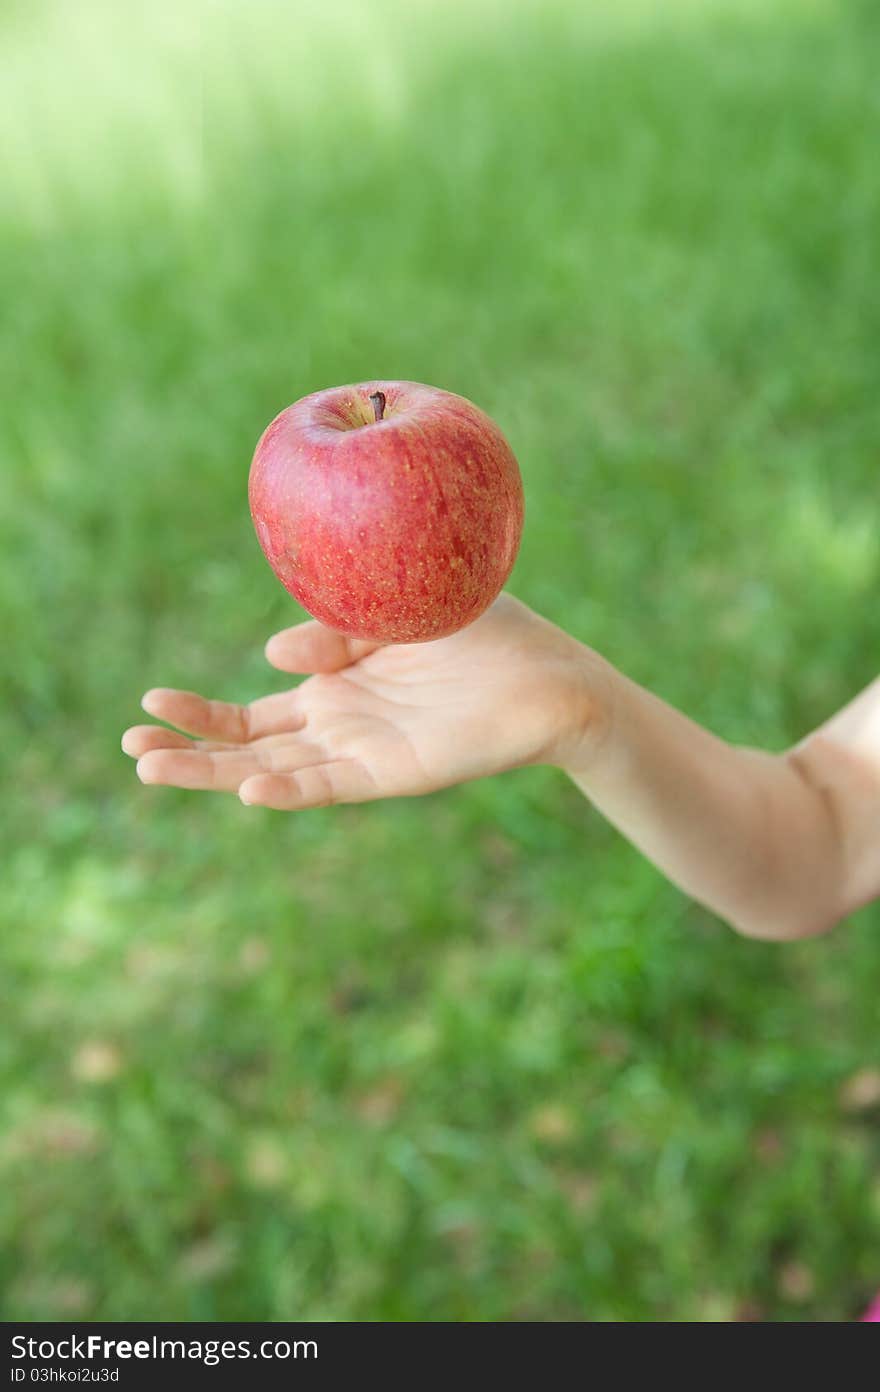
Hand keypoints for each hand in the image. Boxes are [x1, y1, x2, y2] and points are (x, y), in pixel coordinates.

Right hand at [122, 595, 608, 809]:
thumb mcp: (385, 613)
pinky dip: (291, 790)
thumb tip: (271, 651)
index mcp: (333, 687)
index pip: (250, 712)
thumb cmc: (477, 631)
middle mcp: (339, 726)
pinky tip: (249, 789)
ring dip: (216, 773)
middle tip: (129, 748)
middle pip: (248, 749)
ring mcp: (362, 752)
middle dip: (188, 749)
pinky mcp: (395, 772)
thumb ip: (330, 632)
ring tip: (151, 768)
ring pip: (275, 772)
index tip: (149, 699)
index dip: (199, 712)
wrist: (551, 672)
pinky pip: (332, 785)